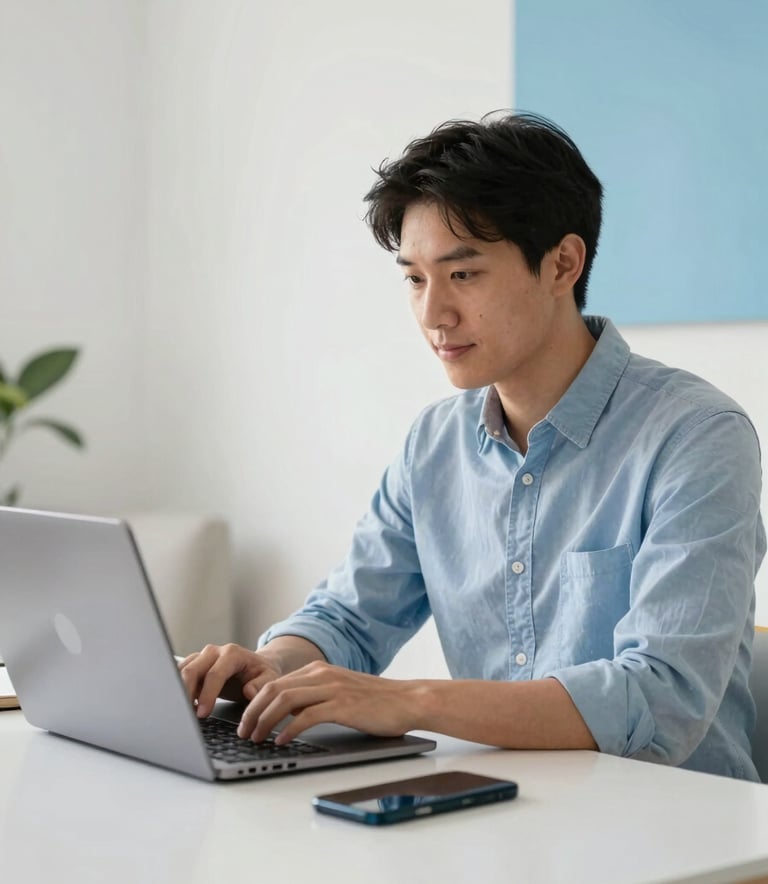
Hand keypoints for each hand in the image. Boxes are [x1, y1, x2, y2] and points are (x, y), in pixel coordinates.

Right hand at [179, 643, 282, 718]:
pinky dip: (177, 689)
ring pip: (181, 671)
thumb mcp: (269, 678)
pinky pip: (179, 674)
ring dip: (179, 692)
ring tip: (184, 712)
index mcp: (232, 653)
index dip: (207, 695)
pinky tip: (183, 705)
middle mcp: (214, 651)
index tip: (203, 713)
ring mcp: (202, 656)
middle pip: (192, 670)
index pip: (214, 674)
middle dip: (186, 693)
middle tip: (187, 715)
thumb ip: (261, 685)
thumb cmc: (262, 673)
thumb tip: (248, 691)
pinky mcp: (194, 664)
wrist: (256, 666)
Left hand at [236, 661, 424, 743]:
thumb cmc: (377, 702)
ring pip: (285, 700)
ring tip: (256, 738)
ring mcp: (332, 688)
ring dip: (265, 720)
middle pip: (274, 689)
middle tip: (243, 732)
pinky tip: (282, 741)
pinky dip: (289, 729)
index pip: (275, 683)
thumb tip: (286, 715)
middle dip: (252, 712)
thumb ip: (315, 697)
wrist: (409, 700)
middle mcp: (322, 674)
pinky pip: (307, 716)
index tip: (245, 721)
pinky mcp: (343, 705)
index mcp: (319, 670)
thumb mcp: (340, 692)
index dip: (255, 703)